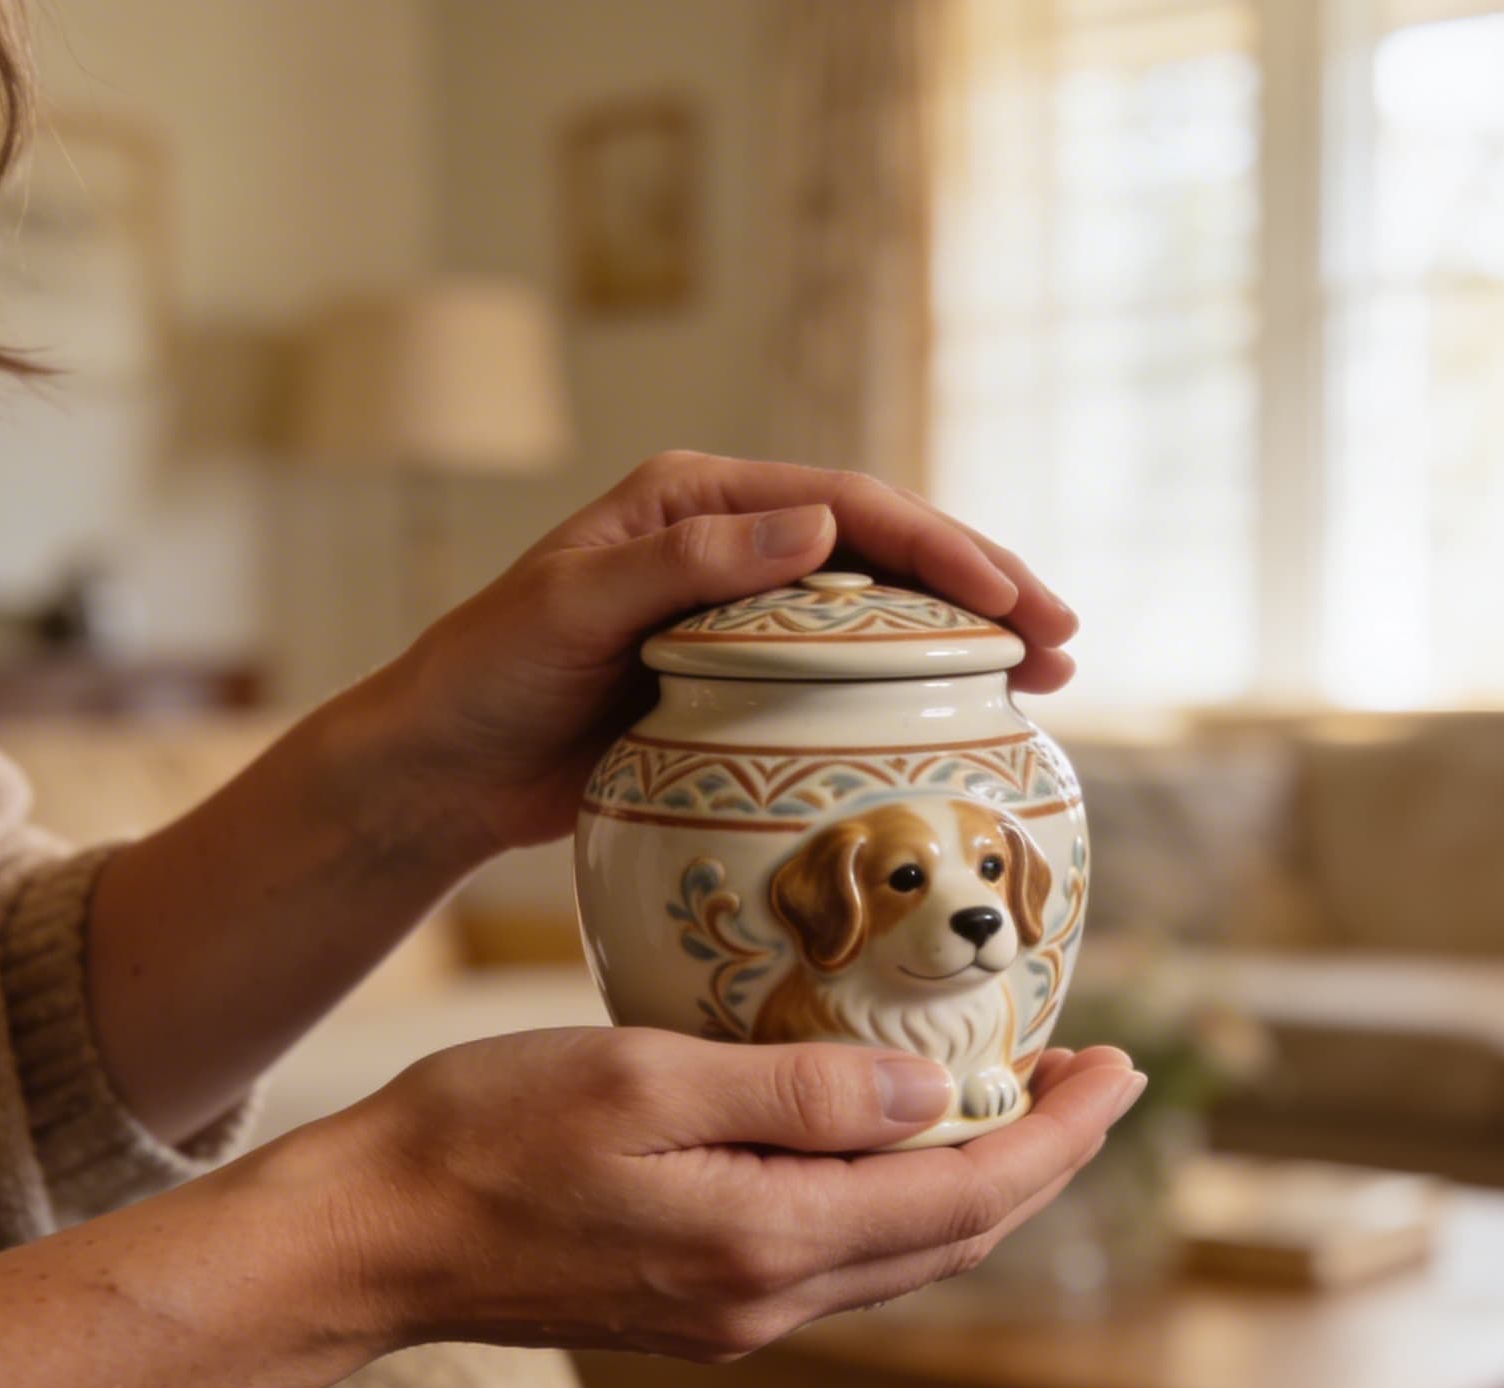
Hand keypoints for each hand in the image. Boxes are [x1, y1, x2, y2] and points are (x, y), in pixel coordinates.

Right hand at [302, 1029, 1143, 1359]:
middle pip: (957, 1236)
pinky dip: (908, 1197)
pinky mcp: (705, 1303)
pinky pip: (849, 1253)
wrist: (368, 1237)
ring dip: (982, 1177)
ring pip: (909, 1251)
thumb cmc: (484, 1134)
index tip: (1120, 1070)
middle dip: (1044, 1154)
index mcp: (766, 1241)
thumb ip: (796, 1090)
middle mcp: (768, 1298)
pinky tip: (909, 1134)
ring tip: (1025, 1092)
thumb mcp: (646, 1077)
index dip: (1060, 1135)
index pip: (967, 1196)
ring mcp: (737, 1313)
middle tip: (1096, 1072)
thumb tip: (933, 1088)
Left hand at [350, 451, 1078, 867]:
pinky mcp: (745, 684)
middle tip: (1066, 638)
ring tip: (1051, 676)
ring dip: (967, 639)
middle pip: (887, 553)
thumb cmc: (485, 679)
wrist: (437, 770)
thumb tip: (819, 522)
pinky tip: (970, 721)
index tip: (1011, 600)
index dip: (943, 545)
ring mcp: (744, 616)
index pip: (849, 505)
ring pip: (882, 615)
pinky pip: (849, 677)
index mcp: (698, 500)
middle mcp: (733, 544)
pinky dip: (916, 692)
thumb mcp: (573, 609)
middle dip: (984, 587)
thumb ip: (690, 563)